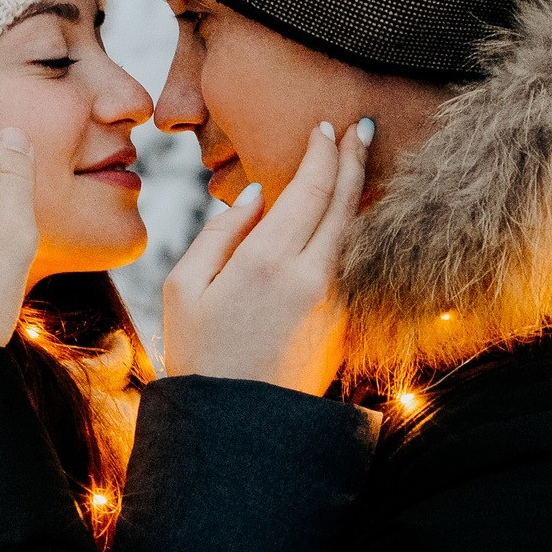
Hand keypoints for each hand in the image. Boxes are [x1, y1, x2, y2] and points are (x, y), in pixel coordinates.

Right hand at [162, 119, 368, 394]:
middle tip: (364, 125)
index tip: (326, 126)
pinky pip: (352, 263)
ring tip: (363, 160)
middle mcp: (311, 277)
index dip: (322, 151)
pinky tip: (350, 217)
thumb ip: (220, 233)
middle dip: (355, 157)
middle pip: (345, 201)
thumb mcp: (186, 288)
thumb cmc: (200, 355)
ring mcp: (335, 301)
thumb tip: (256, 197)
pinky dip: (354, 230)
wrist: (239, 426)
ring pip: (355, 232)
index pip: (309, 187)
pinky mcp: (344, 323)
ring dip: (361, 192)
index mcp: (266, 261)